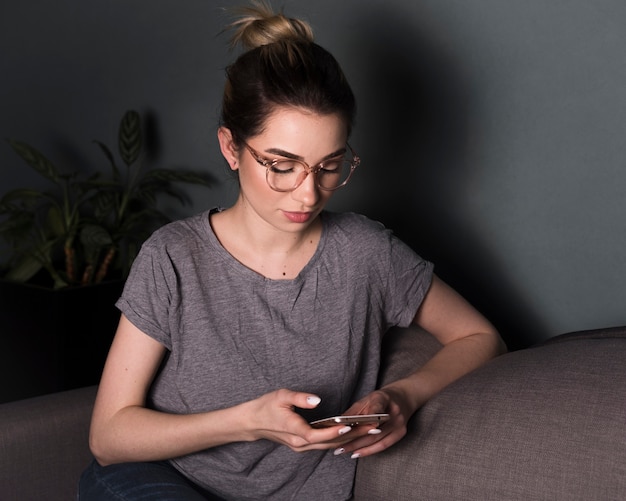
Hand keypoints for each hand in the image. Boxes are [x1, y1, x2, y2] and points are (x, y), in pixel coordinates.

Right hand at [242, 389, 364, 451]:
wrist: (252, 422)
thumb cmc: (266, 406)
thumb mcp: (281, 395)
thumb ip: (300, 398)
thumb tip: (317, 400)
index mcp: (294, 430)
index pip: (317, 435)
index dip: (334, 431)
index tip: (349, 424)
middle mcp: (299, 443)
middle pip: (329, 443)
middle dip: (351, 435)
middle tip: (372, 427)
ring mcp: (301, 446)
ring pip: (329, 445)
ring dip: (348, 438)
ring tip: (368, 429)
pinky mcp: (302, 445)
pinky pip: (324, 444)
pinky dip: (338, 438)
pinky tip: (351, 431)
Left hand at [332, 385, 413, 458]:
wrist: (404, 397)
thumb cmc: (380, 399)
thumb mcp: (367, 399)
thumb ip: (354, 411)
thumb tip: (336, 424)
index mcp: (383, 398)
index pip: (373, 409)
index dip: (363, 420)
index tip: (349, 428)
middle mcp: (394, 412)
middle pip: (372, 430)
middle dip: (354, 440)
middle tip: (338, 446)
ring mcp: (399, 423)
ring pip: (377, 440)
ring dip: (359, 448)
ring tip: (344, 451)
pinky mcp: (401, 432)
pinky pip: (384, 445)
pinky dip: (369, 450)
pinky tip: (357, 453)